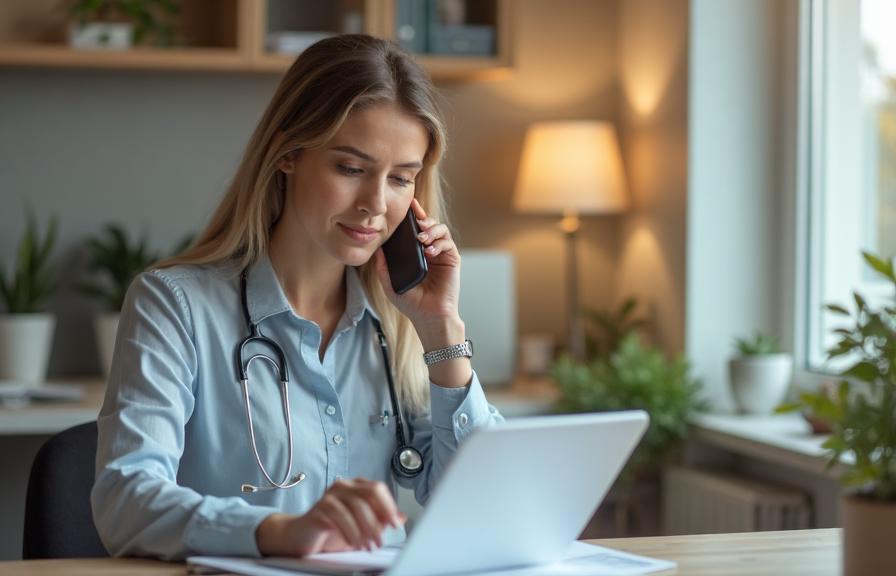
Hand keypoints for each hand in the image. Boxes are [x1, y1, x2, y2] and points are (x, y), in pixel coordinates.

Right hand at [256, 478, 405, 556]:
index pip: (378, 489)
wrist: (301, 535)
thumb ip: (380, 519)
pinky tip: (352, 543)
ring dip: (364, 530)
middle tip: (380, 540)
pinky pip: (339, 516)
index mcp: (356, 486)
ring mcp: (330, 494)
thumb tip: (401, 517)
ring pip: (355, 506)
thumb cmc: (333, 528)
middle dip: (377, 520)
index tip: (395, 524)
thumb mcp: (362, 525)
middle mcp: (343, 485)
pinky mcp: (319, 507)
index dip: (389, 506)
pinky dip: (349, 531)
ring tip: (366, 546)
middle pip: (368, 495)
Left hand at [374, 198, 460, 327]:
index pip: (415, 230)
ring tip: (421, 238)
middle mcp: (430, 250)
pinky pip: (447, 243)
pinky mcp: (452, 260)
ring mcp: (442, 254)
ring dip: (431, 230)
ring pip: (441, 230)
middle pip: (429, 224)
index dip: (413, 216)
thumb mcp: (390, 284)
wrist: (428, 317)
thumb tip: (376, 249)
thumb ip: (382, 267)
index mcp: (416, 253)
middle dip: (423, 219)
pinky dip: (438, 243)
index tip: (409, 206)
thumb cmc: (411, 303)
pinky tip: (429, 251)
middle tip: (415, 222)